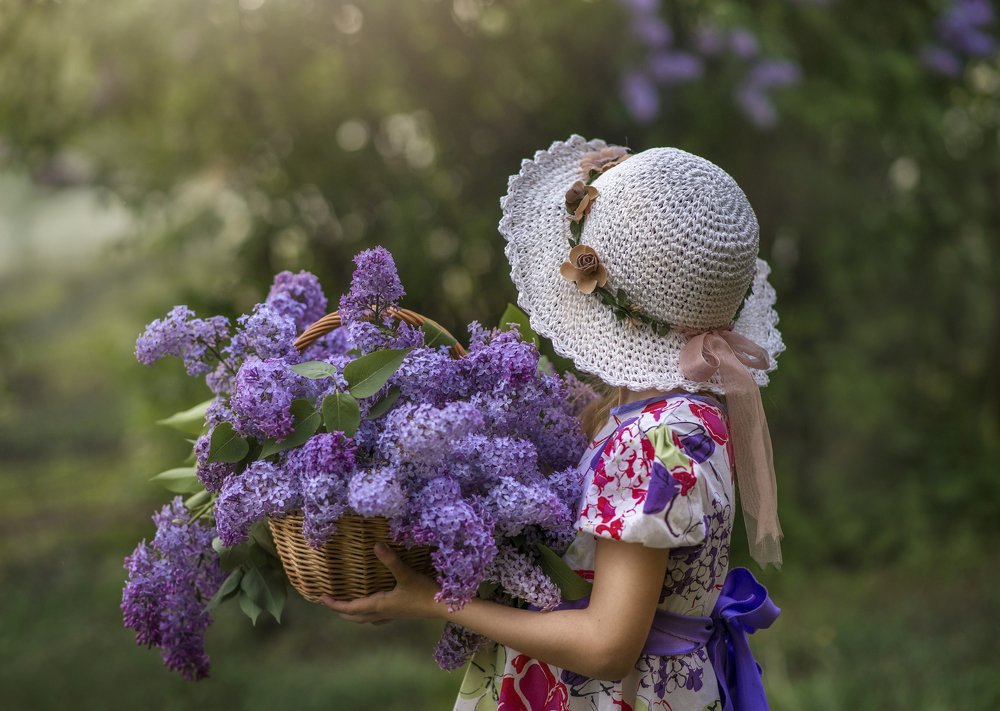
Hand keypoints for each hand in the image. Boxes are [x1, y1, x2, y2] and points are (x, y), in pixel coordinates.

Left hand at [319, 543, 441, 623]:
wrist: (443, 607)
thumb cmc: (424, 591)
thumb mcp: (406, 574)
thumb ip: (390, 560)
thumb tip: (375, 545)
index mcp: (379, 604)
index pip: (351, 607)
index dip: (335, 604)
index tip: (321, 598)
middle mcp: (382, 612)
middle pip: (355, 616)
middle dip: (340, 611)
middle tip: (329, 602)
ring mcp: (391, 615)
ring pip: (365, 619)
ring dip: (353, 614)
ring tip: (346, 606)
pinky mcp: (400, 613)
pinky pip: (377, 617)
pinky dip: (368, 614)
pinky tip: (374, 608)